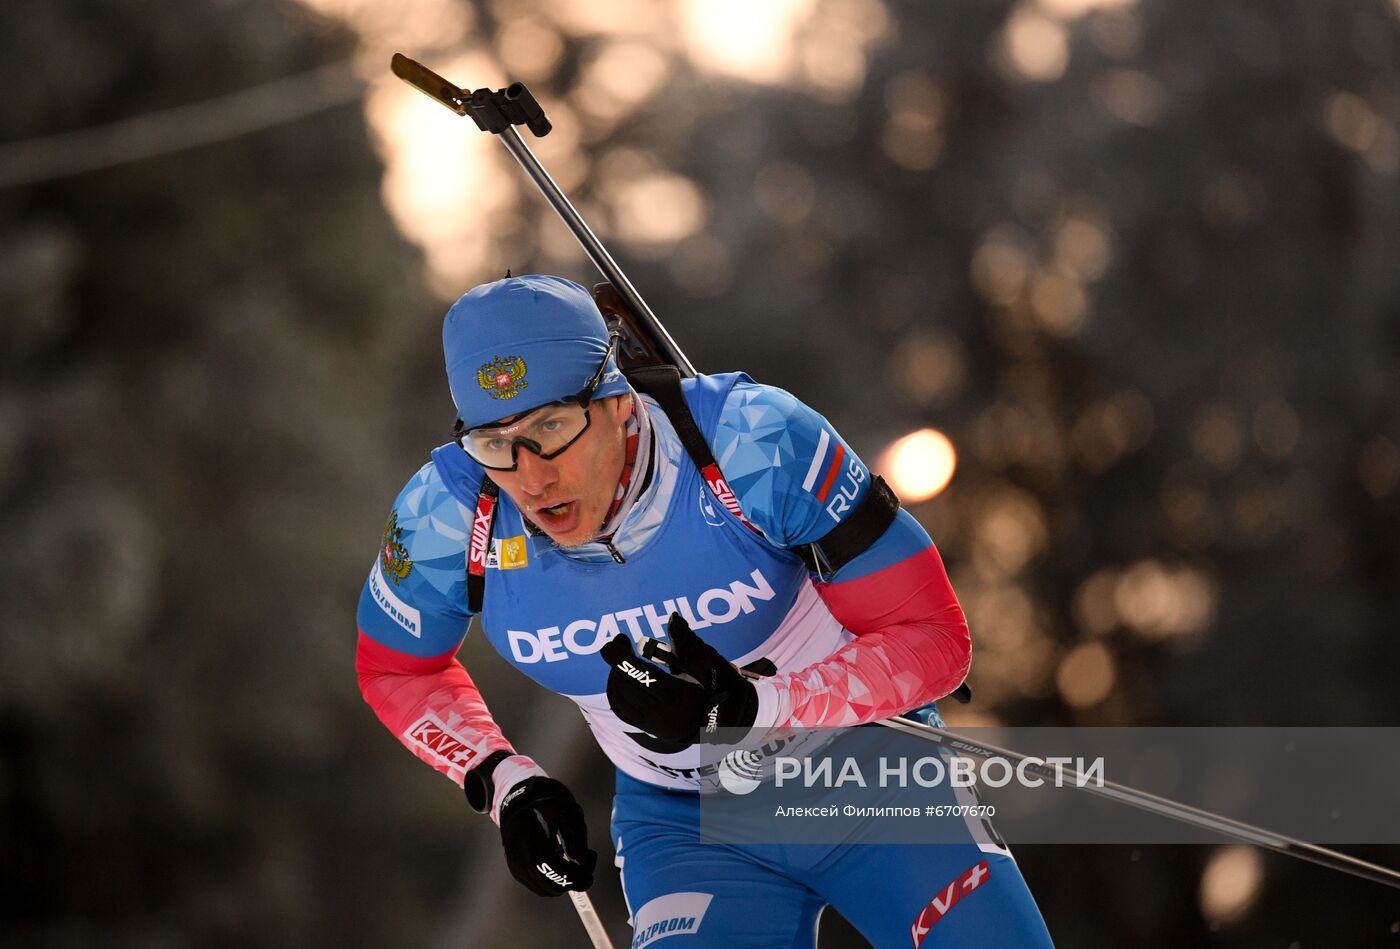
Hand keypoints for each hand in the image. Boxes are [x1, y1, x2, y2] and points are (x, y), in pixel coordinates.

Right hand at [496, 776, 596, 896]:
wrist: (516, 796)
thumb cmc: (541, 796)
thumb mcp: (565, 805)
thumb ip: (575, 833)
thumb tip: (581, 859)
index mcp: (526, 834)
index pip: (549, 867)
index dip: (572, 876)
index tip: (589, 874)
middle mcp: (516, 854)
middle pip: (548, 884)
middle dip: (572, 880)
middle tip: (587, 864)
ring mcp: (514, 863)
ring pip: (544, 889)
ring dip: (564, 882)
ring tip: (576, 863)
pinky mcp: (516, 869)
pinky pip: (538, 885)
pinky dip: (554, 881)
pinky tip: (562, 865)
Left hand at [600, 613, 757, 743]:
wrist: (728, 719)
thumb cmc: (719, 685)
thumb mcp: (706, 660)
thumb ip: (685, 639)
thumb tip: (673, 617)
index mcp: (676, 696)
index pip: (639, 675)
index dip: (621, 658)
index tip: (614, 641)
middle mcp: (661, 715)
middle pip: (625, 686)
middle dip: (617, 663)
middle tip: (620, 644)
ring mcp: (654, 725)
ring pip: (620, 700)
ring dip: (616, 676)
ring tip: (622, 660)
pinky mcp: (650, 729)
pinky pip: (623, 711)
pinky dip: (617, 692)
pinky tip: (621, 678)